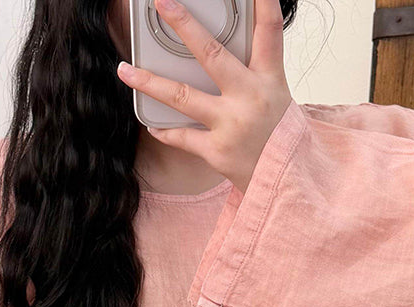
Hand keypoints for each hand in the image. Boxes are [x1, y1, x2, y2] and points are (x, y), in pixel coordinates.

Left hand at [115, 0, 293, 194]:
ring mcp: (231, 124)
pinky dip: (165, 131)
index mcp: (269, 79)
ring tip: (125, 70)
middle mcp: (250, 97)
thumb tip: (218, 53)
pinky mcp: (217, 151)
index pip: (269, 30)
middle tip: (162, 4)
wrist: (288, 182)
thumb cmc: (280, 137)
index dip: (263, 2)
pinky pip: (182, 137)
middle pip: (212, 54)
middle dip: (185, 26)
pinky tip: (152, 125)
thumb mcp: (277, 96)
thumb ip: (252, 72)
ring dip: (150, 82)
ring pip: (183, 96)